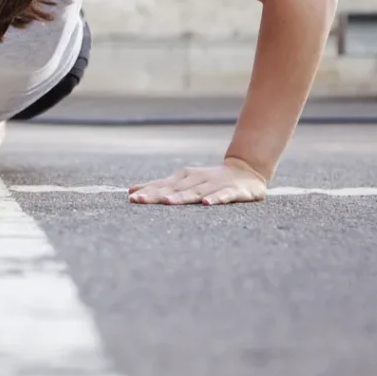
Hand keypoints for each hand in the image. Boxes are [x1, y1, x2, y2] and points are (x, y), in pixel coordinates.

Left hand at [128, 158, 267, 205]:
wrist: (246, 171)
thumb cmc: (209, 180)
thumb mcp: (183, 182)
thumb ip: (159, 188)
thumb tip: (131, 192)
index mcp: (183, 178)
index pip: (162, 186)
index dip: (147, 192)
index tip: (130, 198)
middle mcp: (196, 180)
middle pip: (174, 189)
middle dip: (156, 195)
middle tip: (138, 201)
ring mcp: (214, 185)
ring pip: (195, 192)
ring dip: (181, 197)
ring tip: (167, 202)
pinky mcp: (233, 191)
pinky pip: (223, 196)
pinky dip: (215, 199)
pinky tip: (206, 204)